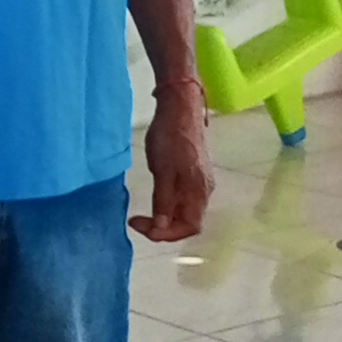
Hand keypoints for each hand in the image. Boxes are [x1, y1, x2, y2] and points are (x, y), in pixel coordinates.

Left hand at [133, 83, 212, 244]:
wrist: (179, 107)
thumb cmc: (171, 137)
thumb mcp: (163, 171)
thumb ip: (163, 201)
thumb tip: (161, 228)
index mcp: (199, 191)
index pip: (190, 227)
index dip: (167, 234)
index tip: (143, 228)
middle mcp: (203, 190)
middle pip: (188, 221)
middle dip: (163, 228)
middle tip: (137, 221)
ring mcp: (199, 181)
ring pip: (184, 211)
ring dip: (164, 217)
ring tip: (143, 213)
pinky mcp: (192, 172)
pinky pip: (182, 198)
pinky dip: (167, 205)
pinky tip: (155, 198)